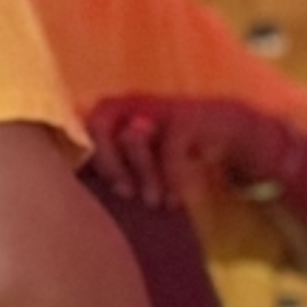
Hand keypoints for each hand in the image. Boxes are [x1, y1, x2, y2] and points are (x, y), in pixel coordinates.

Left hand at [84, 93, 287, 212]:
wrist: (224, 127)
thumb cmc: (171, 148)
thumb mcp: (140, 158)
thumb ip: (112, 166)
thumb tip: (84, 191)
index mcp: (112, 111)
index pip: (82, 128)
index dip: (86, 157)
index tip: (97, 188)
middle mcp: (128, 103)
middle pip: (99, 125)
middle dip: (108, 163)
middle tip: (124, 193)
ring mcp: (156, 106)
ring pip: (132, 139)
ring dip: (143, 175)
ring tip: (153, 203)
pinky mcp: (184, 117)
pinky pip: (168, 152)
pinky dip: (171, 179)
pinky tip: (175, 201)